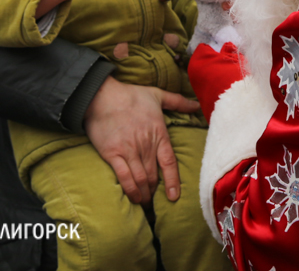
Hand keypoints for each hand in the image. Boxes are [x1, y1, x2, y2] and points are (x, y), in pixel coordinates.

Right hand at [84, 77, 200, 203]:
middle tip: (154, 201)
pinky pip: (124, 177)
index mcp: (159, 134)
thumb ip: (178, 102)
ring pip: (141, 179)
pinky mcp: (113, 154)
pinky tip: (133, 198)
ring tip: (145, 203)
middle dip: (155, 191)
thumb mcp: (157, 95)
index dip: (173, 181)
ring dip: (144, 194)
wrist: (102, 96)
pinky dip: (130, 190)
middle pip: (154, 175)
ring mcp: (129, 151)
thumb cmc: (130, 95)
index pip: (170, 163)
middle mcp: (146, 146)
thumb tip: (196, 105)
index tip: (175, 197)